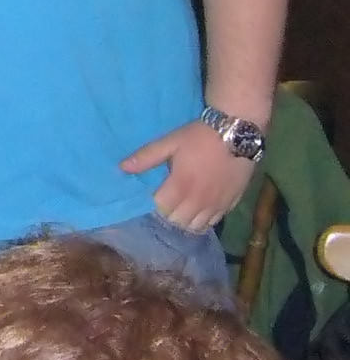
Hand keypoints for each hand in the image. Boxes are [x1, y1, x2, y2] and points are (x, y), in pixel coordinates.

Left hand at [119, 119, 256, 231]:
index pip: (161, 209)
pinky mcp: (232, 204)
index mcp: (181, 186)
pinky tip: (201, 206)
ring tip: (183, 205)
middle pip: (177, 221)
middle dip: (169, 213)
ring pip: (196, 226)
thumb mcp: (170, 142)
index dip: (155, 202)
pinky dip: (204, 219)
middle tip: (168, 198)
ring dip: (186, 219)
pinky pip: (214, 221)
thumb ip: (146, 157)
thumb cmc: (200, 137)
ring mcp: (217, 205)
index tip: (155, 193)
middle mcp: (199, 201)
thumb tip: (122, 168)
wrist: (238, 134)